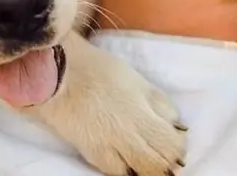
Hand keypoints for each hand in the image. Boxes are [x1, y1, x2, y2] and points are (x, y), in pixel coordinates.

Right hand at [27, 33, 187, 174]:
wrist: (58, 75)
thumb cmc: (98, 70)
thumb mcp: (137, 80)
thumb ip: (159, 103)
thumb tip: (176, 125)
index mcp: (143, 115)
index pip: (172, 145)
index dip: (178, 147)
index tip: (176, 140)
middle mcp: (129, 137)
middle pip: (158, 164)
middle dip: (166, 163)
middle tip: (165, 156)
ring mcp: (109, 149)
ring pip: (138, 173)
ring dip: (147, 169)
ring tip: (146, 159)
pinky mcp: (92, 154)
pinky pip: (115, 172)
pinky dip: (126, 170)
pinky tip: (127, 162)